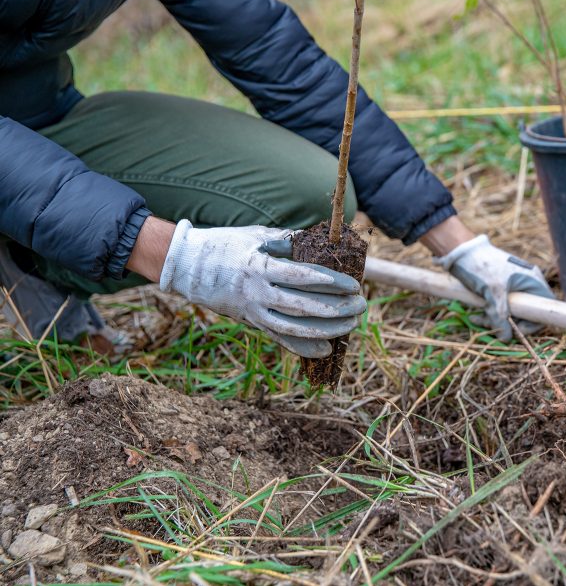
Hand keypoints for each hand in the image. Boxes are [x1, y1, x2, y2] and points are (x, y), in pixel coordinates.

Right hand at [159, 220, 366, 357]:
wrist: (186, 266)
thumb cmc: (225, 244)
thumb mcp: (256, 235)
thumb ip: (289, 240)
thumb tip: (320, 241)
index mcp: (260, 267)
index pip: (303, 277)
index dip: (332, 282)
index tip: (354, 285)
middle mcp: (257, 293)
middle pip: (303, 307)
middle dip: (336, 309)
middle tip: (360, 307)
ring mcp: (252, 312)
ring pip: (293, 328)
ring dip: (326, 330)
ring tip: (350, 327)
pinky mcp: (249, 322)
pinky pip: (278, 338)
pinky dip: (302, 347)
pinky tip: (325, 350)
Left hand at [434, 235, 552, 340]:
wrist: (460, 250)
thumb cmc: (481, 266)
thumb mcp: (492, 292)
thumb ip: (500, 316)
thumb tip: (506, 339)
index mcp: (532, 280)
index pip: (544, 307)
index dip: (534, 322)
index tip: (517, 329)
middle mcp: (526, 284)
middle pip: (526, 312)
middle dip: (509, 323)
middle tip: (493, 327)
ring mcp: (512, 286)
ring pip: (510, 312)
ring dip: (495, 320)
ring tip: (477, 319)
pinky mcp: (499, 289)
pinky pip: (499, 307)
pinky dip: (489, 313)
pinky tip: (474, 316)